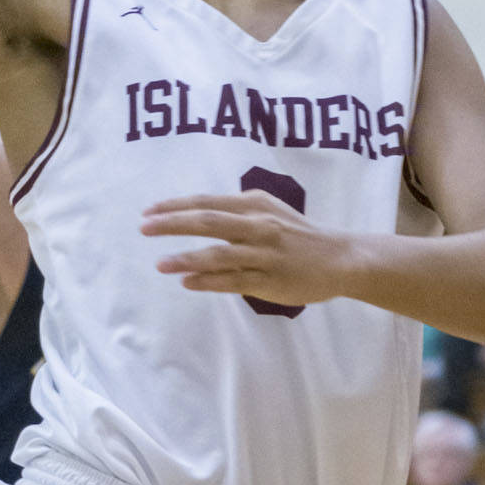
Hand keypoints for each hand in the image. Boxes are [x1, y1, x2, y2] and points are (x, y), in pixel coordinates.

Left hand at [141, 191, 355, 308]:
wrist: (340, 258)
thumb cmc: (298, 235)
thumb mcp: (269, 211)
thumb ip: (236, 211)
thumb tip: (197, 214)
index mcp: (254, 205)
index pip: (207, 202)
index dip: (175, 206)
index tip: (149, 211)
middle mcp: (258, 225)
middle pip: (208, 221)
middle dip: (172, 223)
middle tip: (144, 228)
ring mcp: (264, 254)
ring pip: (219, 254)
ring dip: (186, 258)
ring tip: (160, 264)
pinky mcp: (270, 280)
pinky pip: (233, 280)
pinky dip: (208, 281)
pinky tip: (187, 282)